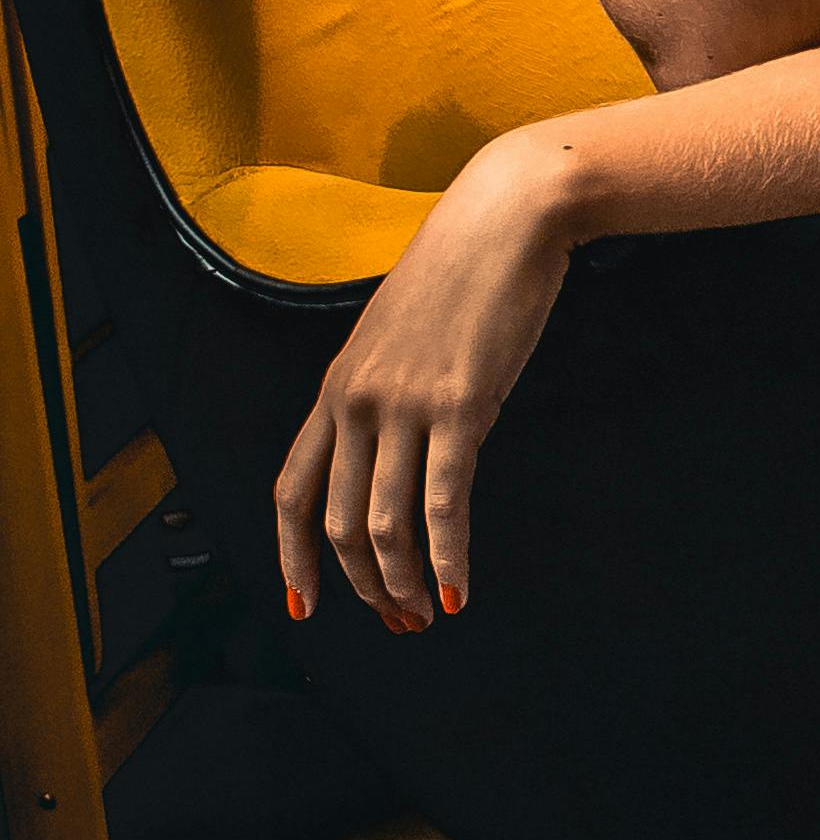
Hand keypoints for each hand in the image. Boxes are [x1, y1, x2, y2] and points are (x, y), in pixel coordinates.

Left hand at [273, 141, 578, 631]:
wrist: (507, 218)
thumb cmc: (464, 271)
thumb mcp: (400, 333)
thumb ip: (387, 388)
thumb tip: (397, 442)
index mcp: (336, 385)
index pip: (292, 488)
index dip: (292, 554)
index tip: (305, 603)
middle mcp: (357, 399)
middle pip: (338, 520)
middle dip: (363, 586)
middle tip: (396, 621)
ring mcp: (405, 403)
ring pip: (383, 522)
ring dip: (403, 583)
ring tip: (426, 616)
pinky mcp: (460, 405)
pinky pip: (443, 502)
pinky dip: (448, 558)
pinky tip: (459, 591)